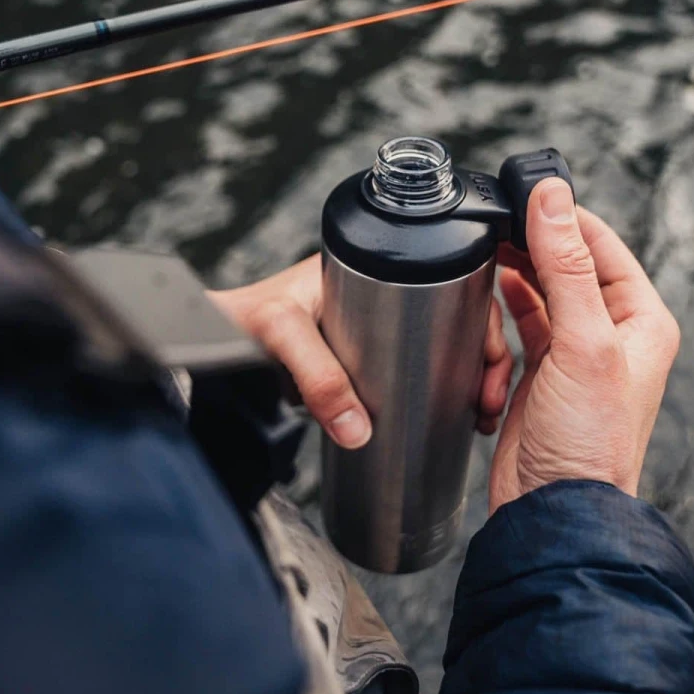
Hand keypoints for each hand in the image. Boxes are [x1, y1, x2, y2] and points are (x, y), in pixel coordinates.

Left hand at [208, 255, 513, 449]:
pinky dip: (438, 389)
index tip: (491, 359)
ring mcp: (371, 325)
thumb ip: (319, 380)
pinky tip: (452, 415)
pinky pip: (413, 368)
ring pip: (439, 344)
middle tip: (490, 400)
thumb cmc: (238, 320)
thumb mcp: (283, 338)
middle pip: (453, 316)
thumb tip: (362, 430)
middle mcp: (377, 289)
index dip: (479, 316)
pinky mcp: (360, 359)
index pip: (446, 277)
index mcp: (368, 263)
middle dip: (485, 355)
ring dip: (468, 376)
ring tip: (479, 415)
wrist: (202, 342)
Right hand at [487, 178, 679, 511]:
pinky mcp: (539, 377)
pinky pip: (511, 334)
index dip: (560, 215)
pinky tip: (487, 358)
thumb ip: (567, 266)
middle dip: (523, 260)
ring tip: (486, 313)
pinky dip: (494, 341)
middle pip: (560, 265)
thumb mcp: (582, 344)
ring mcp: (572, 355)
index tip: (519, 194)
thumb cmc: (587, 442)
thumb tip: (553, 197)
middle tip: (487, 241)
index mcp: (640, 319)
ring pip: (531, 297)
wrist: (554, 513)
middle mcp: (610, 333)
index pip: (599, 242)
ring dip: (505, 304)